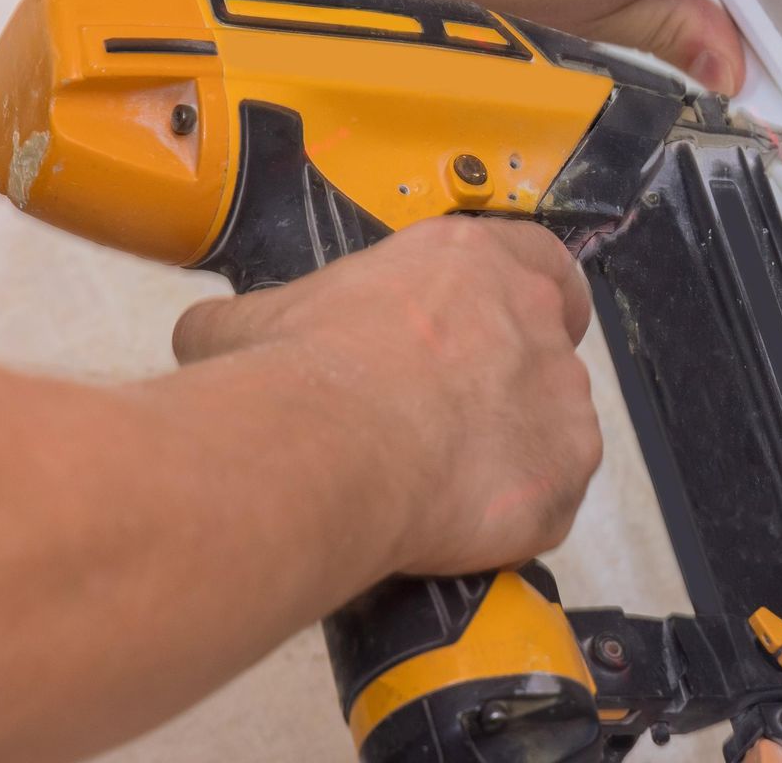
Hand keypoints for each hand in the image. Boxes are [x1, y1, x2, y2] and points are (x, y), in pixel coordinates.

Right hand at [171, 217, 601, 575]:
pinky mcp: (568, 464)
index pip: (535, 256)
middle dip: (510, 377)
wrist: (328, 447)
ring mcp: (560, 389)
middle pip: (546, 341)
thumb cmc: (293, 371)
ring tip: (443, 485)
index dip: (529, 292)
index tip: (509, 326)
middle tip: (453, 419)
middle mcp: (530, 313)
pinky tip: (462, 524)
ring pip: (552, 420)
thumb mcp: (247, 322)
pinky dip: (517, 510)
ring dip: (511, 447)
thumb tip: (213, 335)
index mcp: (466, 259)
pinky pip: (553, 491)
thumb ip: (254, 319)